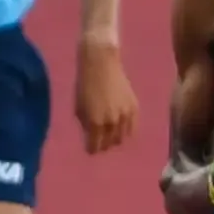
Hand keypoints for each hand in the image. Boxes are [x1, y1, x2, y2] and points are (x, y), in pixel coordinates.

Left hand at [74, 36, 136, 152]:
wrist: (101, 63)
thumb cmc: (85, 84)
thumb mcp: (79, 107)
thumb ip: (85, 124)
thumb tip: (90, 137)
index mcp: (95, 123)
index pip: (94, 146)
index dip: (91, 149)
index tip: (90, 149)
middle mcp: (111, 122)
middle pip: (109, 144)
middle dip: (103, 145)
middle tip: (100, 142)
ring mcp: (125, 116)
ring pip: (122, 138)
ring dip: (115, 139)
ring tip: (110, 136)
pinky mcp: (134, 108)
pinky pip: (132, 128)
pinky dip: (127, 131)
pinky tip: (122, 130)